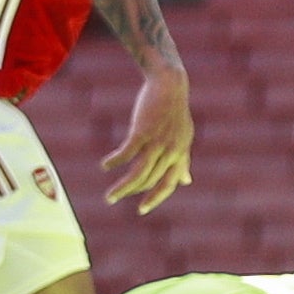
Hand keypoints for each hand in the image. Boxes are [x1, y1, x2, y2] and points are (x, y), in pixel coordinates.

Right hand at [102, 65, 194, 212]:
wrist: (170, 84)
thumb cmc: (175, 112)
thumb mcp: (183, 138)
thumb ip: (183, 161)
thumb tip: (187, 182)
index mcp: (180, 153)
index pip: (169, 183)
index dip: (156, 198)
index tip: (142, 210)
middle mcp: (171, 150)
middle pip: (149, 180)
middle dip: (131, 192)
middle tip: (112, 199)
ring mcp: (157, 141)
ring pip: (138, 173)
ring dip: (122, 188)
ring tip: (109, 197)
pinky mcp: (143, 131)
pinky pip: (127, 153)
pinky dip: (115, 162)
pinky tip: (105, 166)